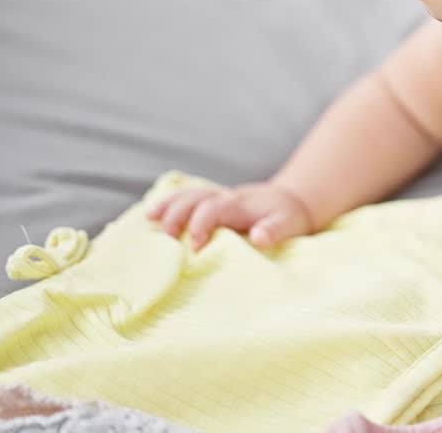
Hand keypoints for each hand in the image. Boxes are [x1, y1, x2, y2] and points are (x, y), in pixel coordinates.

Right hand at [147, 180, 314, 249]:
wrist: (291, 201)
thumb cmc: (288, 217)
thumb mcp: (289, 225)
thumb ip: (274, 231)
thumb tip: (259, 237)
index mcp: (240, 205)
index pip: (214, 208)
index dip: (202, 225)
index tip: (196, 247)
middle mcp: (225, 197)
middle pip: (194, 198)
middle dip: (177, 216)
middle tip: (168, 240)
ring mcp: (217, 197)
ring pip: (188, 195)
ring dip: (168, 206)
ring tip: (151, 219)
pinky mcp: (212, 202)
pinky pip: (187, 198)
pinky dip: (169, 204)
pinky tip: (152, 214)